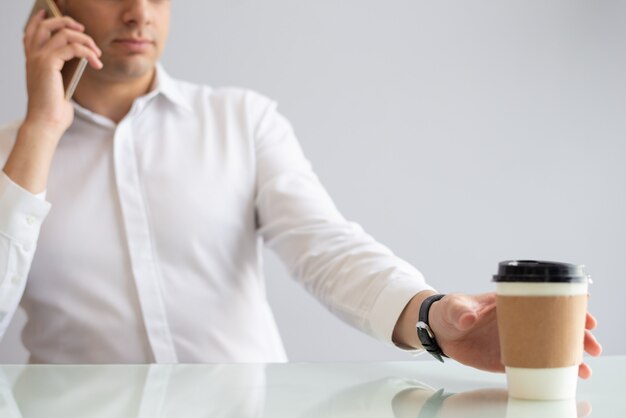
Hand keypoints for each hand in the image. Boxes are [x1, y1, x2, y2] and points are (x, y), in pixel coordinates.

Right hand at [22, 9, 101, 136]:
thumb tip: (80, 58)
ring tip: (97, 54)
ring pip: (64, 34)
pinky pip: (72, 48)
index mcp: (32, 60)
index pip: (32, 31)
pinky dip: (88, 53)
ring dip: (86, 40)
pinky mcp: (49, 64)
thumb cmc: (54, 108)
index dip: (41, 19)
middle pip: (48, 25)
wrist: (47, 122)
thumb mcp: (59, 84)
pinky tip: (96, 63)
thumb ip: (63, 69)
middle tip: (84, 30)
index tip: (51, 12)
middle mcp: (33, 56)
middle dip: (68, 22)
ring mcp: (39, 58)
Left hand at [429, 293, 601, 377]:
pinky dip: (547, 371)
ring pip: (547, 347)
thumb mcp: (454, 307)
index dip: (567, 307)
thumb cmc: (449, 311)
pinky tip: (562, 378)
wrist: (439, 331)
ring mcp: (515, 340)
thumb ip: (461, 312)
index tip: (584, 316)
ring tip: (583, 368)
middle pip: (553, 326)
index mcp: (510, 303)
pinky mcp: (507, 358)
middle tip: (592, 346)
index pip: (544, 301)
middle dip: (576, 335)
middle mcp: (518, 321)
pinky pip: (532, 365)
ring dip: (567, 356)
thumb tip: (468, 319)